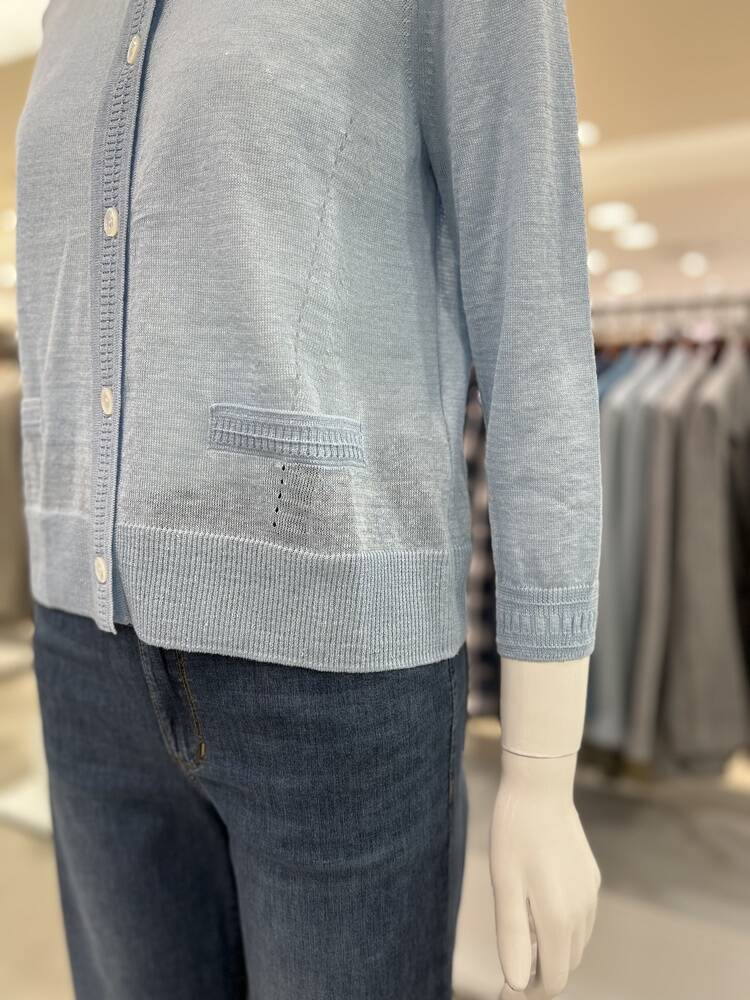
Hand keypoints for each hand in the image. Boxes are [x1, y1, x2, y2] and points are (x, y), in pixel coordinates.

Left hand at [489, 748, 600, 995]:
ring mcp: (590, 895)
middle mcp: (583, 913)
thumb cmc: (514, 836)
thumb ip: (514, 938)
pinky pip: (580, 919)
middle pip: (565, 965)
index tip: (504, 982)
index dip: (528, 988)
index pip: (553, 980)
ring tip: (521, 919)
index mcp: (561, 920)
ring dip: (552, 947)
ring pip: (575, 943)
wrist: (540, 788)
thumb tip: (516, 984)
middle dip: (539, 968)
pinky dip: (562, 925)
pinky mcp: (591, 879)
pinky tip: (538, 900)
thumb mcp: (505, 887)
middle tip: (510, 946)